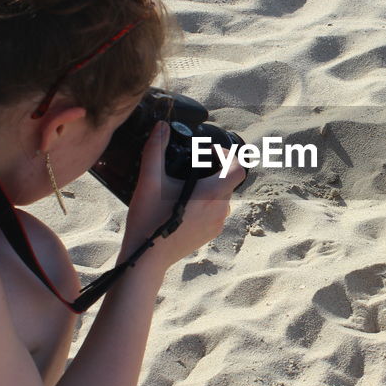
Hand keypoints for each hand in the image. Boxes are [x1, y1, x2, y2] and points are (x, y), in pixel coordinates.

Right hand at [120, 124, 244, 268]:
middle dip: (214, 168)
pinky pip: (215, 210)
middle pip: (228, 180)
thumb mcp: (149, 181)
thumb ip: (155, 150)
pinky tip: (183, 202)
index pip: (238, 168)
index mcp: (212, 194)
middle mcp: (221, 209)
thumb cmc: (148, 220)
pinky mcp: (211, 234)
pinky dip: (205, 201)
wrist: (146, 258)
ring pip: (222, 196)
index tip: (209, 150)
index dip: (228, 155)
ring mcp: (217, 224)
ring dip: (209, 185)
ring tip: (184, 183)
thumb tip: (161, 126)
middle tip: (192, 162)